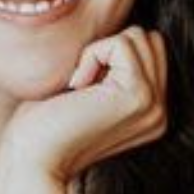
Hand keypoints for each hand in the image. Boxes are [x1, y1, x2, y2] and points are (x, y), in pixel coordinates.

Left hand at [0, 25, 168, 189]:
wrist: (33, 160)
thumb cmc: (46, 124)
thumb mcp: (90, 90)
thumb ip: (115, 68)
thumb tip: (128, 32)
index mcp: (151, 113)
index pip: (150, 51)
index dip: (111, 54)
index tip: (84, 88)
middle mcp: (160, 113)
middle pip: (150, 39)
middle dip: (110, 48)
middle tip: (82, 85)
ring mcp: (153, 106)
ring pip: (138, 37)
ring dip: (99, 51)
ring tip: (80, 87)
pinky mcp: (139, 96)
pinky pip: (120, 44)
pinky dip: (91, 56)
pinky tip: (77, 87)